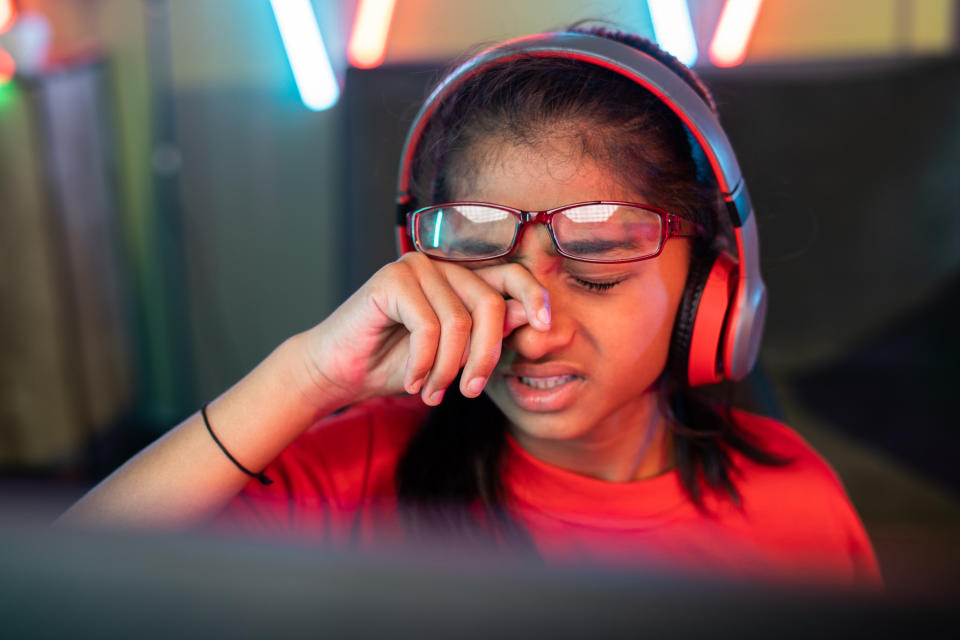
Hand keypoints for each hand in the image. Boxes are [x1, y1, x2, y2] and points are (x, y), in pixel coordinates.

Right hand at [300, 252, 550, 407]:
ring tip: (433, 392)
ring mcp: (416, 266)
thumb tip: (530, 317)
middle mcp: (442, 265)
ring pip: (459, 321)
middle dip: (486, 356)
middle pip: (490, 304)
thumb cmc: (397, 364)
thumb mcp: (455, 356)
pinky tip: (412, 382)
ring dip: (448, 368)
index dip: (534, 296)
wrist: (340, 372)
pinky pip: (427, 326)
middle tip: (471, 392)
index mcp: (462, 279)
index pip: (511, 274)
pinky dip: (423, 363)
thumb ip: (490, 334)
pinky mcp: (391, 279)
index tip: (545, 328)